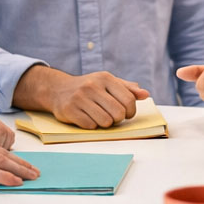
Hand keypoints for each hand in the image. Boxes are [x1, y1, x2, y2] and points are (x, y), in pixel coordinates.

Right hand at [31, 69, 148, 128]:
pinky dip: (91, 125)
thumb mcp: (108, 83)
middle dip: (118, 119)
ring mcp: (79, 98)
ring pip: (105, 121)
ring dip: (105, 124)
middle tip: (112, 117)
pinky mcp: (69, 110)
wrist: (58, 89)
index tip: (126, 114)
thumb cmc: (89, 87)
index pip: (129, 99)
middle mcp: (92, 86)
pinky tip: (86, 118)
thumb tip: (145, 94)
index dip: (131, 111)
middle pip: (118, 113)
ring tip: (99, 117)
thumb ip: (127, 89)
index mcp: (105, 78)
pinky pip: (90, 126)